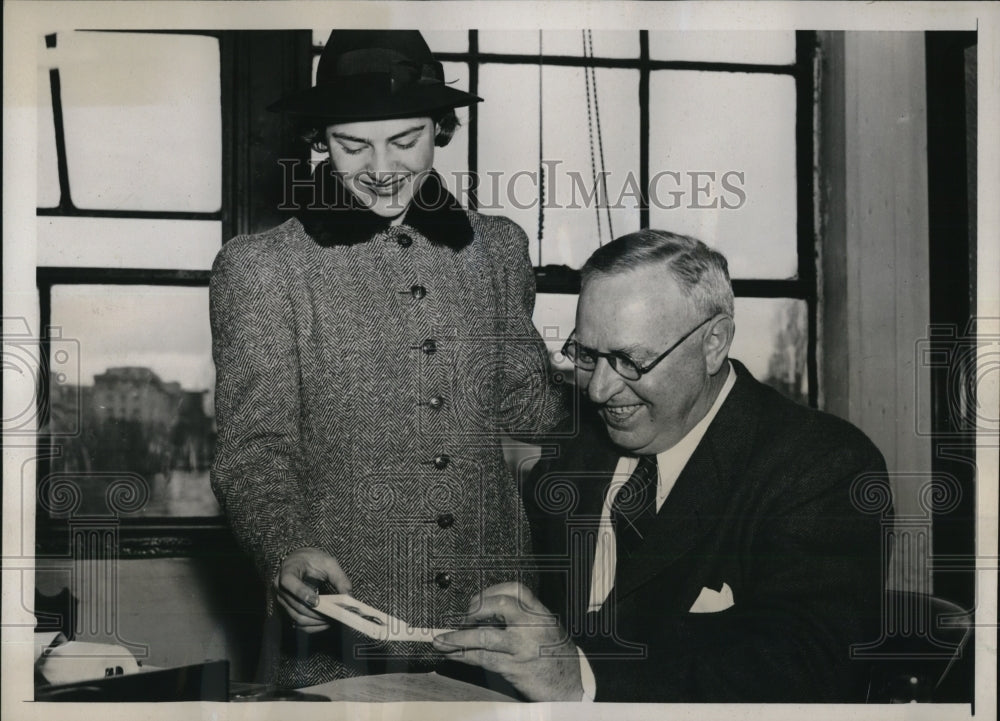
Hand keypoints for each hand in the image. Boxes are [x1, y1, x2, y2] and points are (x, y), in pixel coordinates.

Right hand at [275, 547, 352, 632]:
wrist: (301, 562)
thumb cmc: (314, 560)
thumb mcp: (329, 563)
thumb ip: (339, 578)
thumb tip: (350, 597)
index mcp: (288, 570)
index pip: (289, 582)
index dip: (301, 592)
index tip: (317, 601)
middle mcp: (280, 588)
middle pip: (297, 605)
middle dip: (317, 612)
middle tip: (335, 615)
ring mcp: (282, 601)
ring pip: (298, 617)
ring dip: (317, 621)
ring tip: (334, 620)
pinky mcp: (287, 610)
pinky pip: (299, 624)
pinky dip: (313, 626)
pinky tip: (327, 623)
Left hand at [432, 582, 582, 700]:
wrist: (570, 685)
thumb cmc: (555, 655)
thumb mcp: (546, 627)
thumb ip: (523, 617)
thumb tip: (486, 613)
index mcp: (540, 613)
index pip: (516, 590)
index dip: (492, 591)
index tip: (478, 599)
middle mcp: (532, 627)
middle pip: (499, 606)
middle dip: (476, 609)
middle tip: (465, 616)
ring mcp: (522, 647)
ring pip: (484, 637)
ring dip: (457, 638)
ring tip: (440, 640)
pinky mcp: (513, 668)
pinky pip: (482, 659)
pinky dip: (463, 655)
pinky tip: (452, 654)